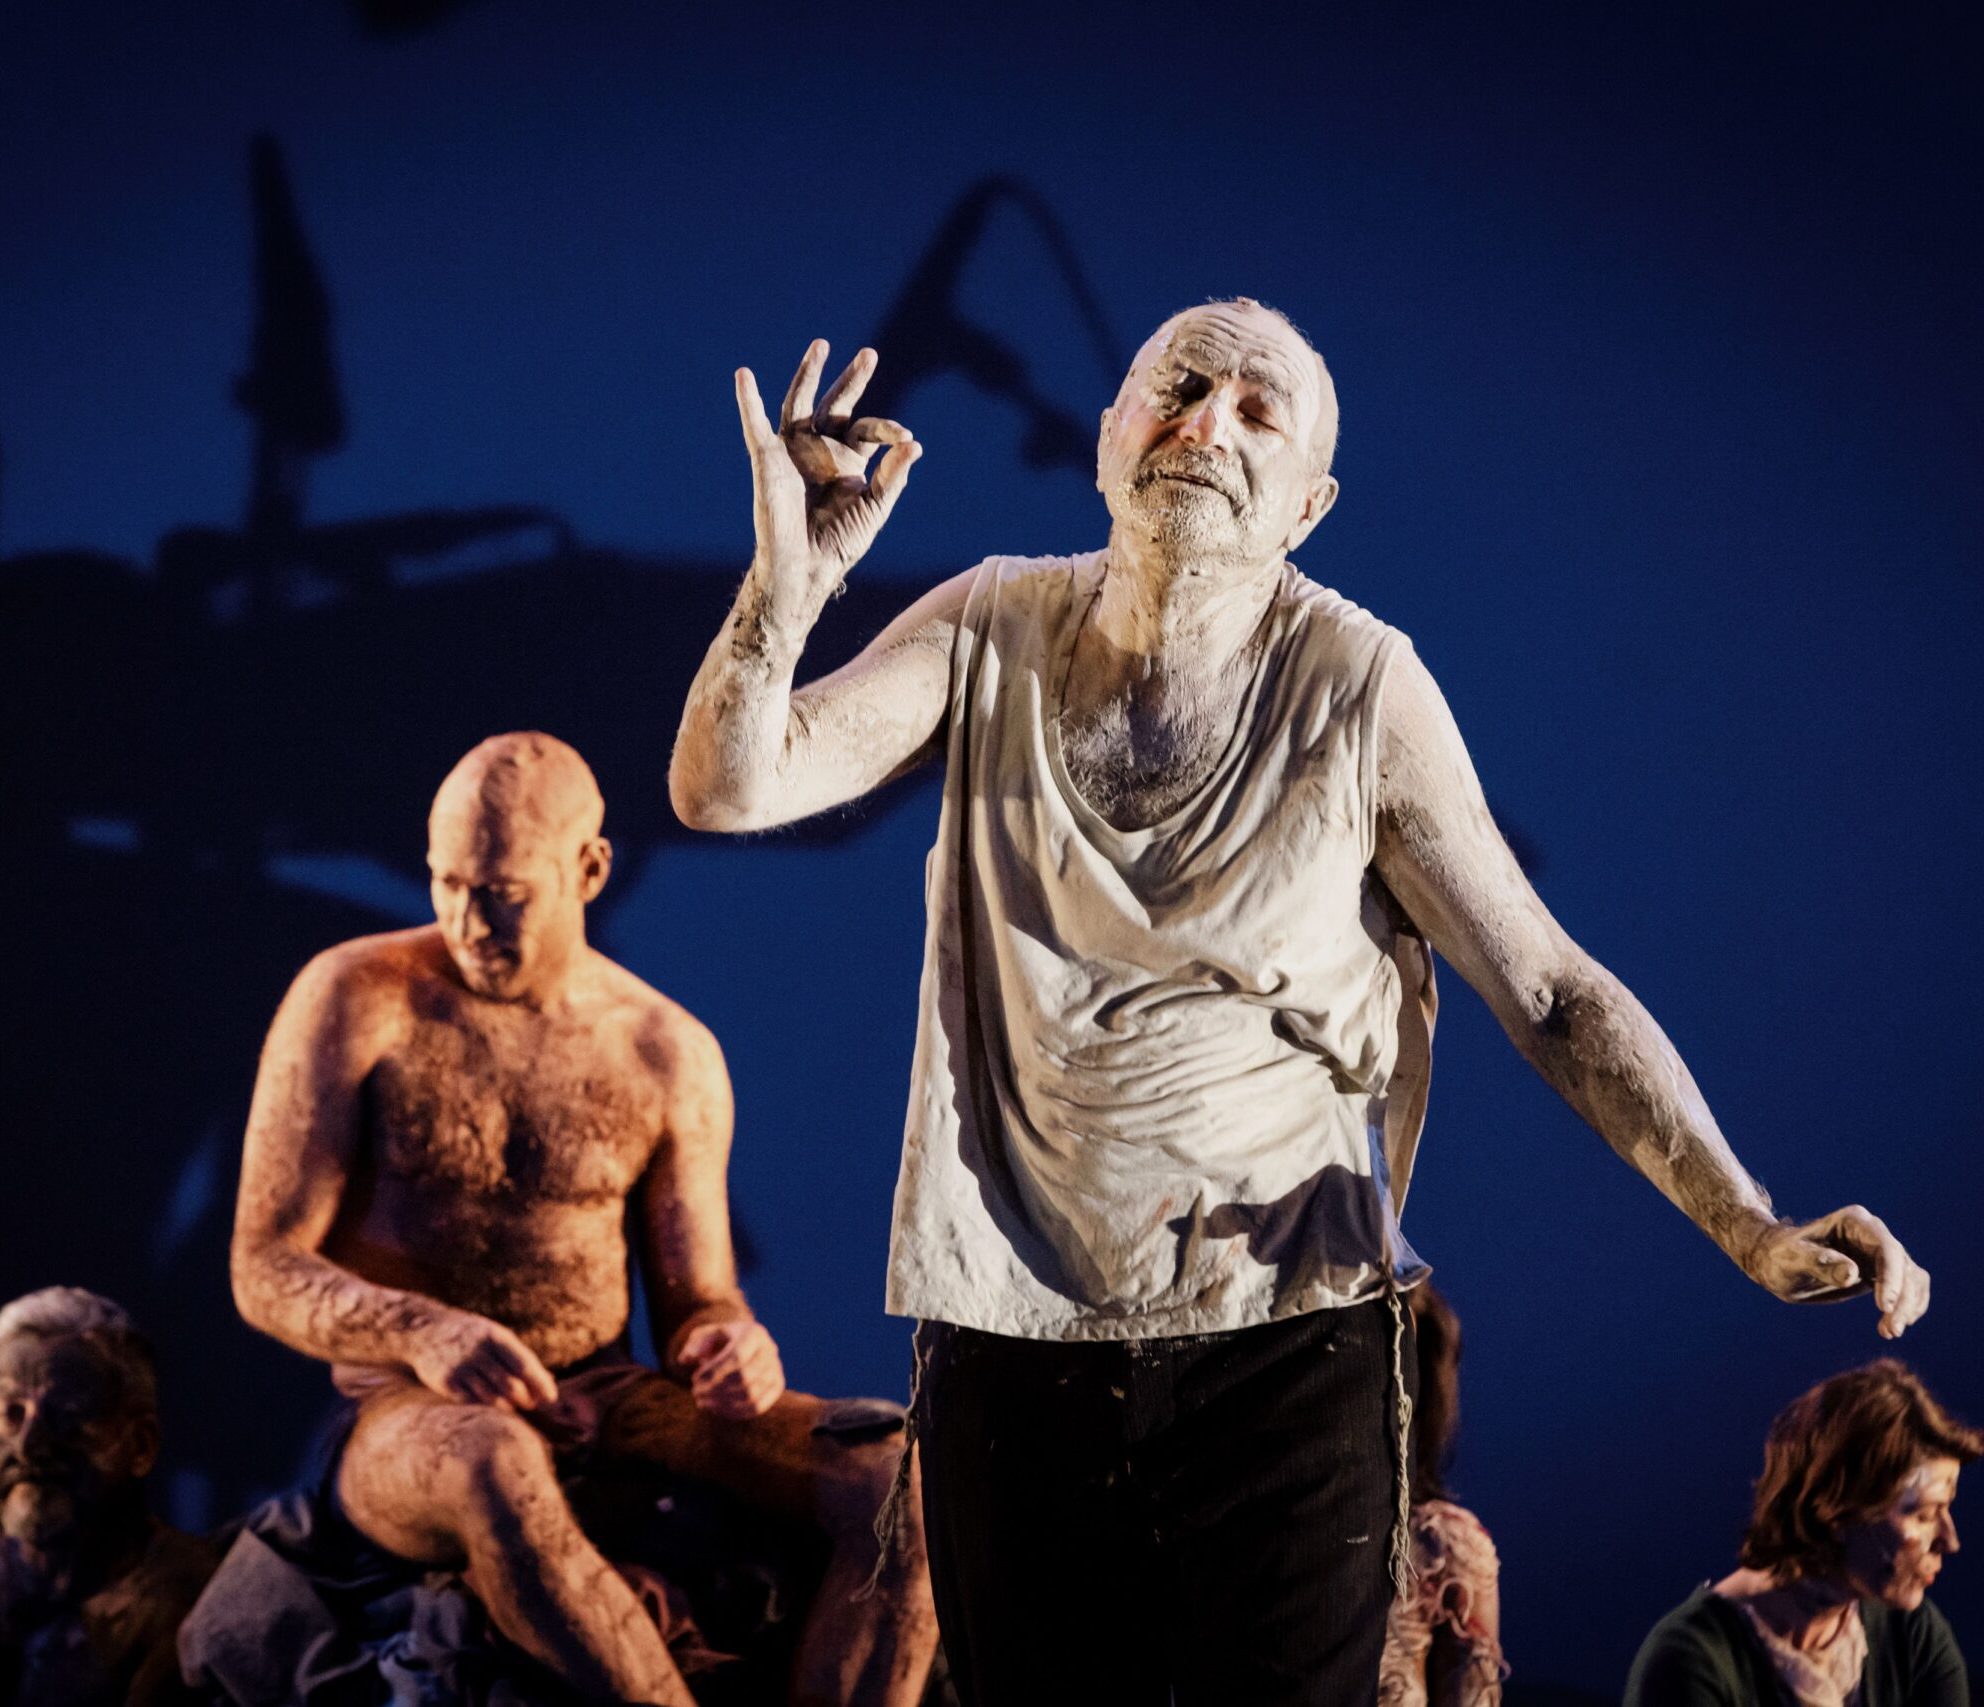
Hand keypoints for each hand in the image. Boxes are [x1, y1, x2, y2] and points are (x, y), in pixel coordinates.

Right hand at [403, 1311, 559, 1408]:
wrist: (425, 1330)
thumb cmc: (470, 1335)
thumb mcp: (494, 1335)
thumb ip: (518, 1356)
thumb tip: (549, 1380)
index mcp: (495, 1336)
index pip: (524, 1364)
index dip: (539, 1384)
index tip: (551, 1399)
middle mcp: (479, 1351)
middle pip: (510, 1384)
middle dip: (525, 1398)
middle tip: (532, 1404)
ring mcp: (461, 1366)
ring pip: (491, 1396)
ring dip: (507, 1406)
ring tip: (514, 1407)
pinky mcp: (446, 1382)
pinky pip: (472, 1401)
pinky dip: (485, 1407)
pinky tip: (491, 1407)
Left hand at [676, 1318, 784, 1419]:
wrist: (744, 1346)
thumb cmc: (720, 1341)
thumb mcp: (706, 1335)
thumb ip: (694, 1344)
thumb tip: (686, 1358)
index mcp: (754, 1333)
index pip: (737, 1356)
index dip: (714, 1372)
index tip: (694, 1380)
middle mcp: (770, 1350)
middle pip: (745, 1377)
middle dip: (715, 1389)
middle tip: (695, 1393)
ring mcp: (776, 1369)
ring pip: (751, 1395)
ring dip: (722, 1403)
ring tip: (702, 1402)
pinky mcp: (777, 1386)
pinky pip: (758, 1407)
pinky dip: (734, 1412)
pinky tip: (716, 1409)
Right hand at [735, 340, 920, 627]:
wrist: (807, 569)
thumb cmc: (840, 543)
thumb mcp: (874, 509)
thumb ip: (893, 477)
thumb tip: (915, 445)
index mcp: (847, 460)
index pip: (867, 429)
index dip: (887, 429)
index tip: (904, 437)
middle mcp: (820, 450)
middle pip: (835, 404)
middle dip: (852, 379)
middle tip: (869, 354)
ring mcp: (793, 452)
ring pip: (799, 403)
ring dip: (809, 374)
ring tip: (821, 345)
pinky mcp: (768, 461)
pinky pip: (756, 427)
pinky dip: (748, 401)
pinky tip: (744, 376)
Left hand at [1744, 1206, 1930, 1337]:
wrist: (1773, 1261)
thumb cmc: (1779, 1255)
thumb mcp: (1792, 1259)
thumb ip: (1820, 1264)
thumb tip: (1852, 1274)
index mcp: (1853, 1221)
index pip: (1885, 1248)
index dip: (1890, 1277)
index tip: (1883, 1307)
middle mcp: (1872, 1233)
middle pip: (1903, 1265)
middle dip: (1902, 1299)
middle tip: (1891, 1330)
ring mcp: (1879, 1253)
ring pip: (1912, 1278)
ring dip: (1908, 1306)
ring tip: (1889, 1332)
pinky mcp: (1881, 1272)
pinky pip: (1908, 1288)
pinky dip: (1907, 1307)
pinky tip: (1892, 1326)